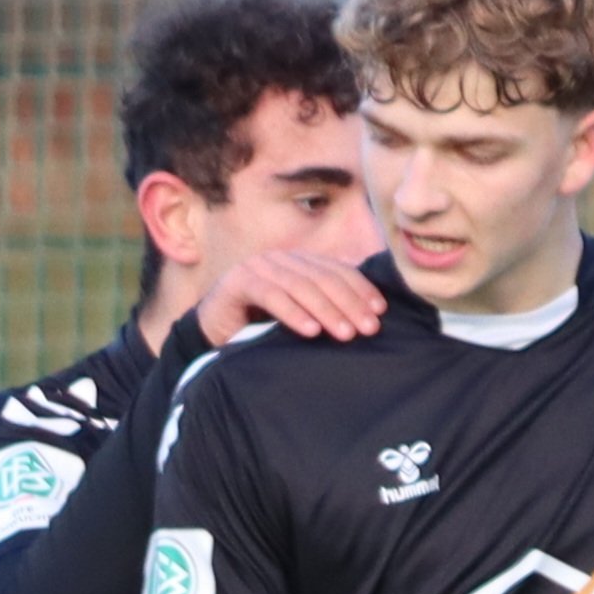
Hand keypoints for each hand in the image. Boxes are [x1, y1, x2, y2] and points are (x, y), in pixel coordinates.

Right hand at [193, 250, 385, 344]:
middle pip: (323, 278)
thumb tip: (370, 317)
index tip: (380, 312)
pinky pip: (270, 295)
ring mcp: (258, 267)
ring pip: (300, 286)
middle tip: (368, 328)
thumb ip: (326, 307)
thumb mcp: (300, 314)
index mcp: (300, 263)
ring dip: (326, 310)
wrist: (213, 333)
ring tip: (346, 334)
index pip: (338, 270)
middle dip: (349, 303)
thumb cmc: (262, 327)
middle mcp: (281, 260)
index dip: (361, 289)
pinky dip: (293, 313)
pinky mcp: (237, 282)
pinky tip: (310, 331)